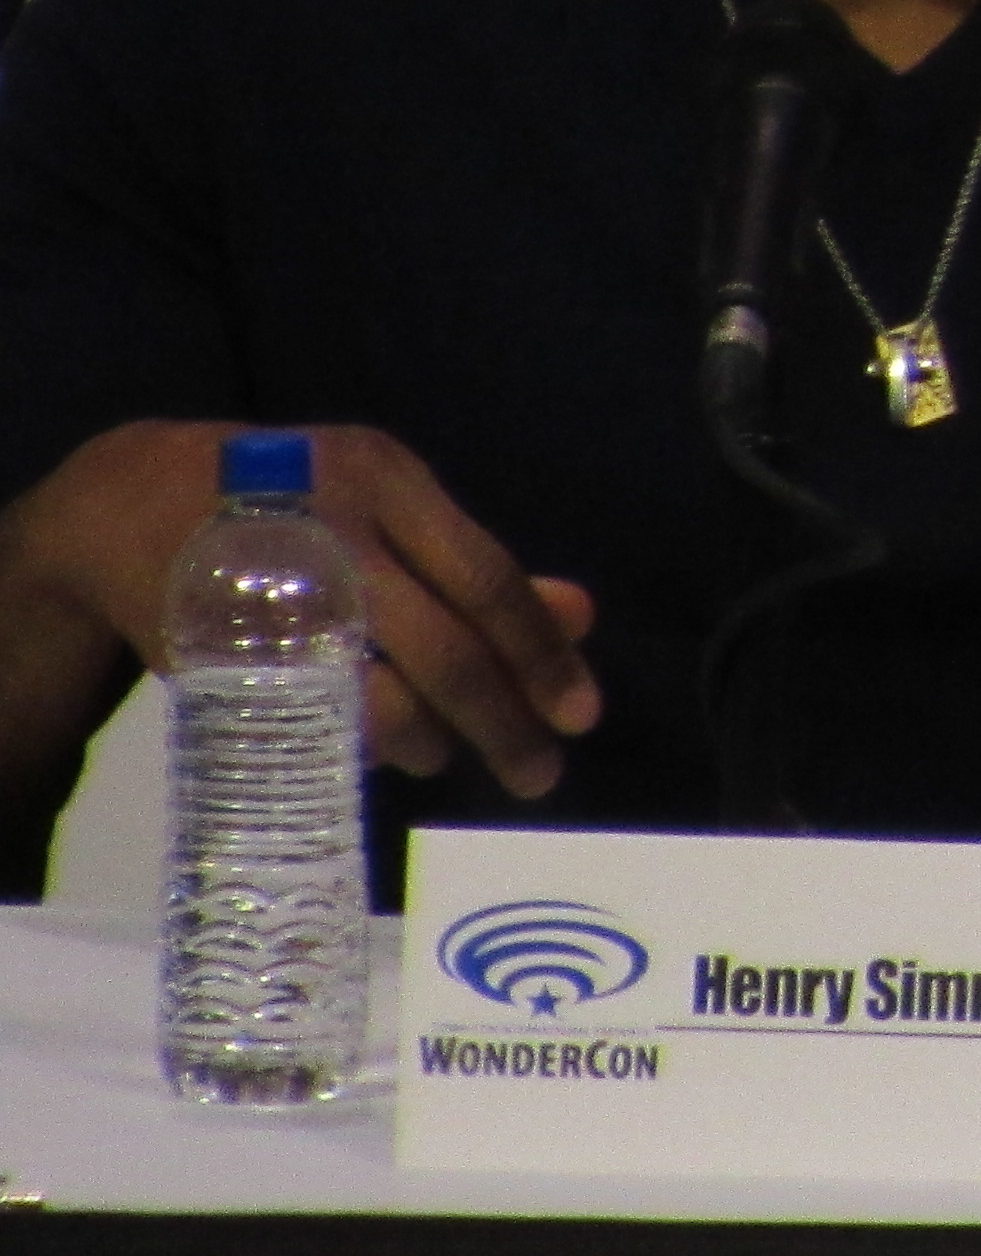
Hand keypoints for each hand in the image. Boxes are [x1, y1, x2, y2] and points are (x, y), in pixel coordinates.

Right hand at [0, 420, 597, 791]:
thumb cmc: (298, 506)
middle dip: (501, 719)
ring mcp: (267, 590)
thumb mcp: (390, 511)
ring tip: (450, 756)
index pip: (487, 577)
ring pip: (370, 688)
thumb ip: (479, 568)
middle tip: (540, 773)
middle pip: (440, 643)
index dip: (540, 652)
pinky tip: (388, 751)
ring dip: (429, 737)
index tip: (580, 714)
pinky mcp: (214, 644)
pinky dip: (358, 739)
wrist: (124, 501)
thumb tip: (580, 621)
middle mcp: (332, 529)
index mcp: (388, 481)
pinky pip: (305, 709)